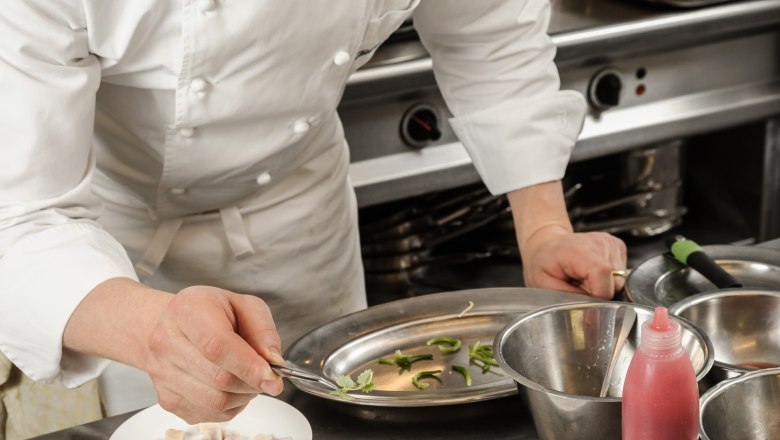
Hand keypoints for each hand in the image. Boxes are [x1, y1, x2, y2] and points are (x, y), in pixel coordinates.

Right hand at [143, 286, 284, 422]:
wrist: (169, 324)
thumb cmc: (208, 312)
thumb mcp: (243, 305)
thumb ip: (263, 330)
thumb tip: (273, 362)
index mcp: (188, 311)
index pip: (217, 346)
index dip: (249, 366)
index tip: (273, 377)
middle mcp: (167, 342)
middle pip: (219, 379)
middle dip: (252, 382)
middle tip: (265, 375)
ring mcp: (162, 374)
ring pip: (214, 402)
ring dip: (242, 396)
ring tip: (247, 378)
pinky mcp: (166, 399)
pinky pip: (208, 414)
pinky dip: (229, 407)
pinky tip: (230, 388)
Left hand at [520, 225, 626, 298]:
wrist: (547, 247)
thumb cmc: (544, 263)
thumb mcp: (544, 284)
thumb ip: (568, 299)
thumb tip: (590, 311)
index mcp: (578, 250)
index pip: (602, 273)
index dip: (597, 295)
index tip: (584, 298)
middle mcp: (598, 242)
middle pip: (614, 282)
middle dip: (597, 292)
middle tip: (578, 285)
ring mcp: (610, 243)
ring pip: (619, 281)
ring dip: (601, 285)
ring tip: (582, 277)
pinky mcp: (618, 247)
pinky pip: (620, 274)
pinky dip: (607, 279)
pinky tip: (590, 272)